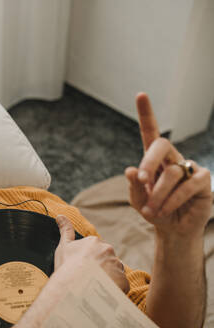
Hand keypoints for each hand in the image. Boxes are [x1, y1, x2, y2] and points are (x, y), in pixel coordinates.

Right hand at [54, 215, 128, 293]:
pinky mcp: (123, 280)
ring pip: (114, 272)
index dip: (88, 261)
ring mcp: (117, 265)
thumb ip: (65, 230)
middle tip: (88, 278)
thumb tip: (60, 215)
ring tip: (94, 287)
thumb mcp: (64, 246)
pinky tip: (101, 292)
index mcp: (94, 241)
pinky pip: (120, 285)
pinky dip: (113, 289)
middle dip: (100, 268)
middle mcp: (108, 250)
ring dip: (107, 278)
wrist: (75, 286)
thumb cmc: (67, 266)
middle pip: (106, 260)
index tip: (82, 268)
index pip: (95, 250)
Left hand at [125, 93, 211, 238]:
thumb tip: (131, 169)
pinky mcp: (203, 180)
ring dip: (158, 194)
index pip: (151, 131)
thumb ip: (134, 185)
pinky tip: (166, 210)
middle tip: (142, 179)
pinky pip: (187, 185)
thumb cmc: (154, 210)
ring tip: (151, 210)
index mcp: (154, 158)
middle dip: (149, 161)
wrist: (173, 230)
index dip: (146, 113)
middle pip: (161, 144)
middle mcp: (172, 158)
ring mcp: (190, 167)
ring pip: (172, 172)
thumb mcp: (138, 199)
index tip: (140, 94)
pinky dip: (172, 199)